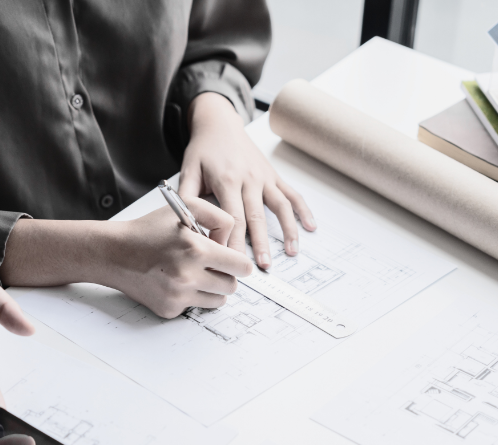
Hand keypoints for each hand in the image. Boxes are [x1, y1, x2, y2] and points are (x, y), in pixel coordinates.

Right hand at [101, 199, 253, 317]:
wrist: (114, 253)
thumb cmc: (148, 230)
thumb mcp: (185, 208)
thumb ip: (219, 218)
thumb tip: (232, 243)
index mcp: (196, 250)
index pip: (241, 266)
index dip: (240, 262)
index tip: (234, 261)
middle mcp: (188, 276)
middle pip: (231, 286)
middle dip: (226, 275)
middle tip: (212, 266)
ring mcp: (178, 296)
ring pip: (217, 300)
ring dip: (212, 288)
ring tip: (196, 273)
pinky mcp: (168, 309)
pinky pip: (194, 307)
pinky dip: (190, 297)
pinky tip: (175, 282)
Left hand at [179, 92, 316, 269]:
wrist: (220, 124)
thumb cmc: (202, 150)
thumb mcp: (188, 171)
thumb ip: (187, 199)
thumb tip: (187, 227)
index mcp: (227, 180)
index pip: (232, 218)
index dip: (233, 241)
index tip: (233, 261)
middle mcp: (249, 179)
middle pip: (256, 217)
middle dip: (261, 244)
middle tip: (264, 267)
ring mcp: (265, 177)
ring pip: (280, 207)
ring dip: (288, 231)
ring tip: (292, 253)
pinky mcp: (274, 176)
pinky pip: (292, 194)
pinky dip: (303, 211)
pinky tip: (310, 227)